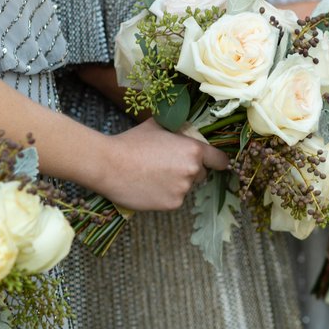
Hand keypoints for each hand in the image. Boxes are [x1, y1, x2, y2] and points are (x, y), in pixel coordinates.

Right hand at [99, 119, 229, 210]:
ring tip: (153, 176)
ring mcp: (183, 190)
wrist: (109, 166)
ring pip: (186, 187)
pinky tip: (149, 186)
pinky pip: (175, 199)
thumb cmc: (131, 143)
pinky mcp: (172, 204)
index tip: (215, 163)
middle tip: (168, 166)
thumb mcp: (157, 126)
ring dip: (177, 183)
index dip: (217, 161)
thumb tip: (183, 124)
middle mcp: (193, 171)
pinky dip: (165, 195)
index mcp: (193, 150)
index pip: (220, 160)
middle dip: (190, 171)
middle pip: (201, 173)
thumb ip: (176, 127)